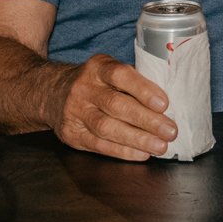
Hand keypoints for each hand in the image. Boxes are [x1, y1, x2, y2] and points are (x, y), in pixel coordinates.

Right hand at [55, 54, 176, 160]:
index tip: (164, 104)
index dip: (143, 89)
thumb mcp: (109, 71)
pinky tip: (142, 153)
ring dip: (137, 139)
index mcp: (97, 67)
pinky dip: (123, 151)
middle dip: (146, 120)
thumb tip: (166, 106)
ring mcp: (75, 112)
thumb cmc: (95, 84)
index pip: (120, 75)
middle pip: (115, 105)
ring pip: (106, 127)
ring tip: (160, 146)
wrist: (53, 93)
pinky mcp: (71, 134)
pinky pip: (99, 145)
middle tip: (170, 131)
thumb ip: (133, 82)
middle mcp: (83, 88)